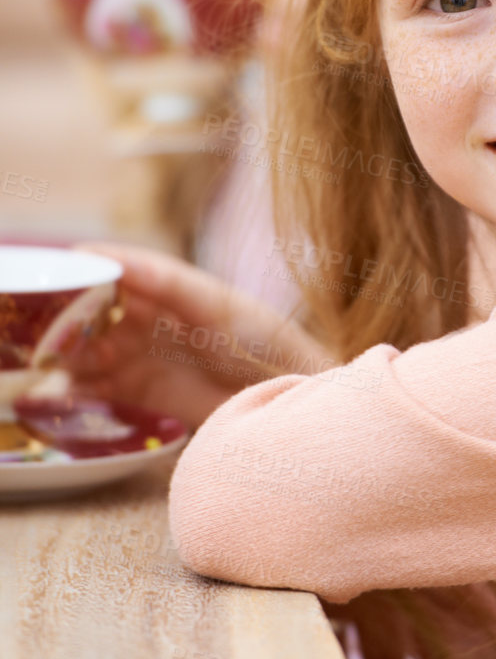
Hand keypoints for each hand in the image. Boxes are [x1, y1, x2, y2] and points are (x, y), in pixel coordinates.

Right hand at [68, 242, 330, 428]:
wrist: (290, 399)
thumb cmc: (267, 344)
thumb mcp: (219, 306)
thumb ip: (168, 284)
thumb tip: (116, 260)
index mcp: (178, 288)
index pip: (128, 268)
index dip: (94, 264)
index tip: (62, 260)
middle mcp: (159, 318)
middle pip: (102, 310)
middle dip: (70, 315)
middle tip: (42, 325)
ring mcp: (150, 355)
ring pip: (94, 349)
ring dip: (69, 355)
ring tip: (46, 362)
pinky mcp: (147, 392)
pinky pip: (103, 387)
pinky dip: (79, 389)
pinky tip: (60, 393)